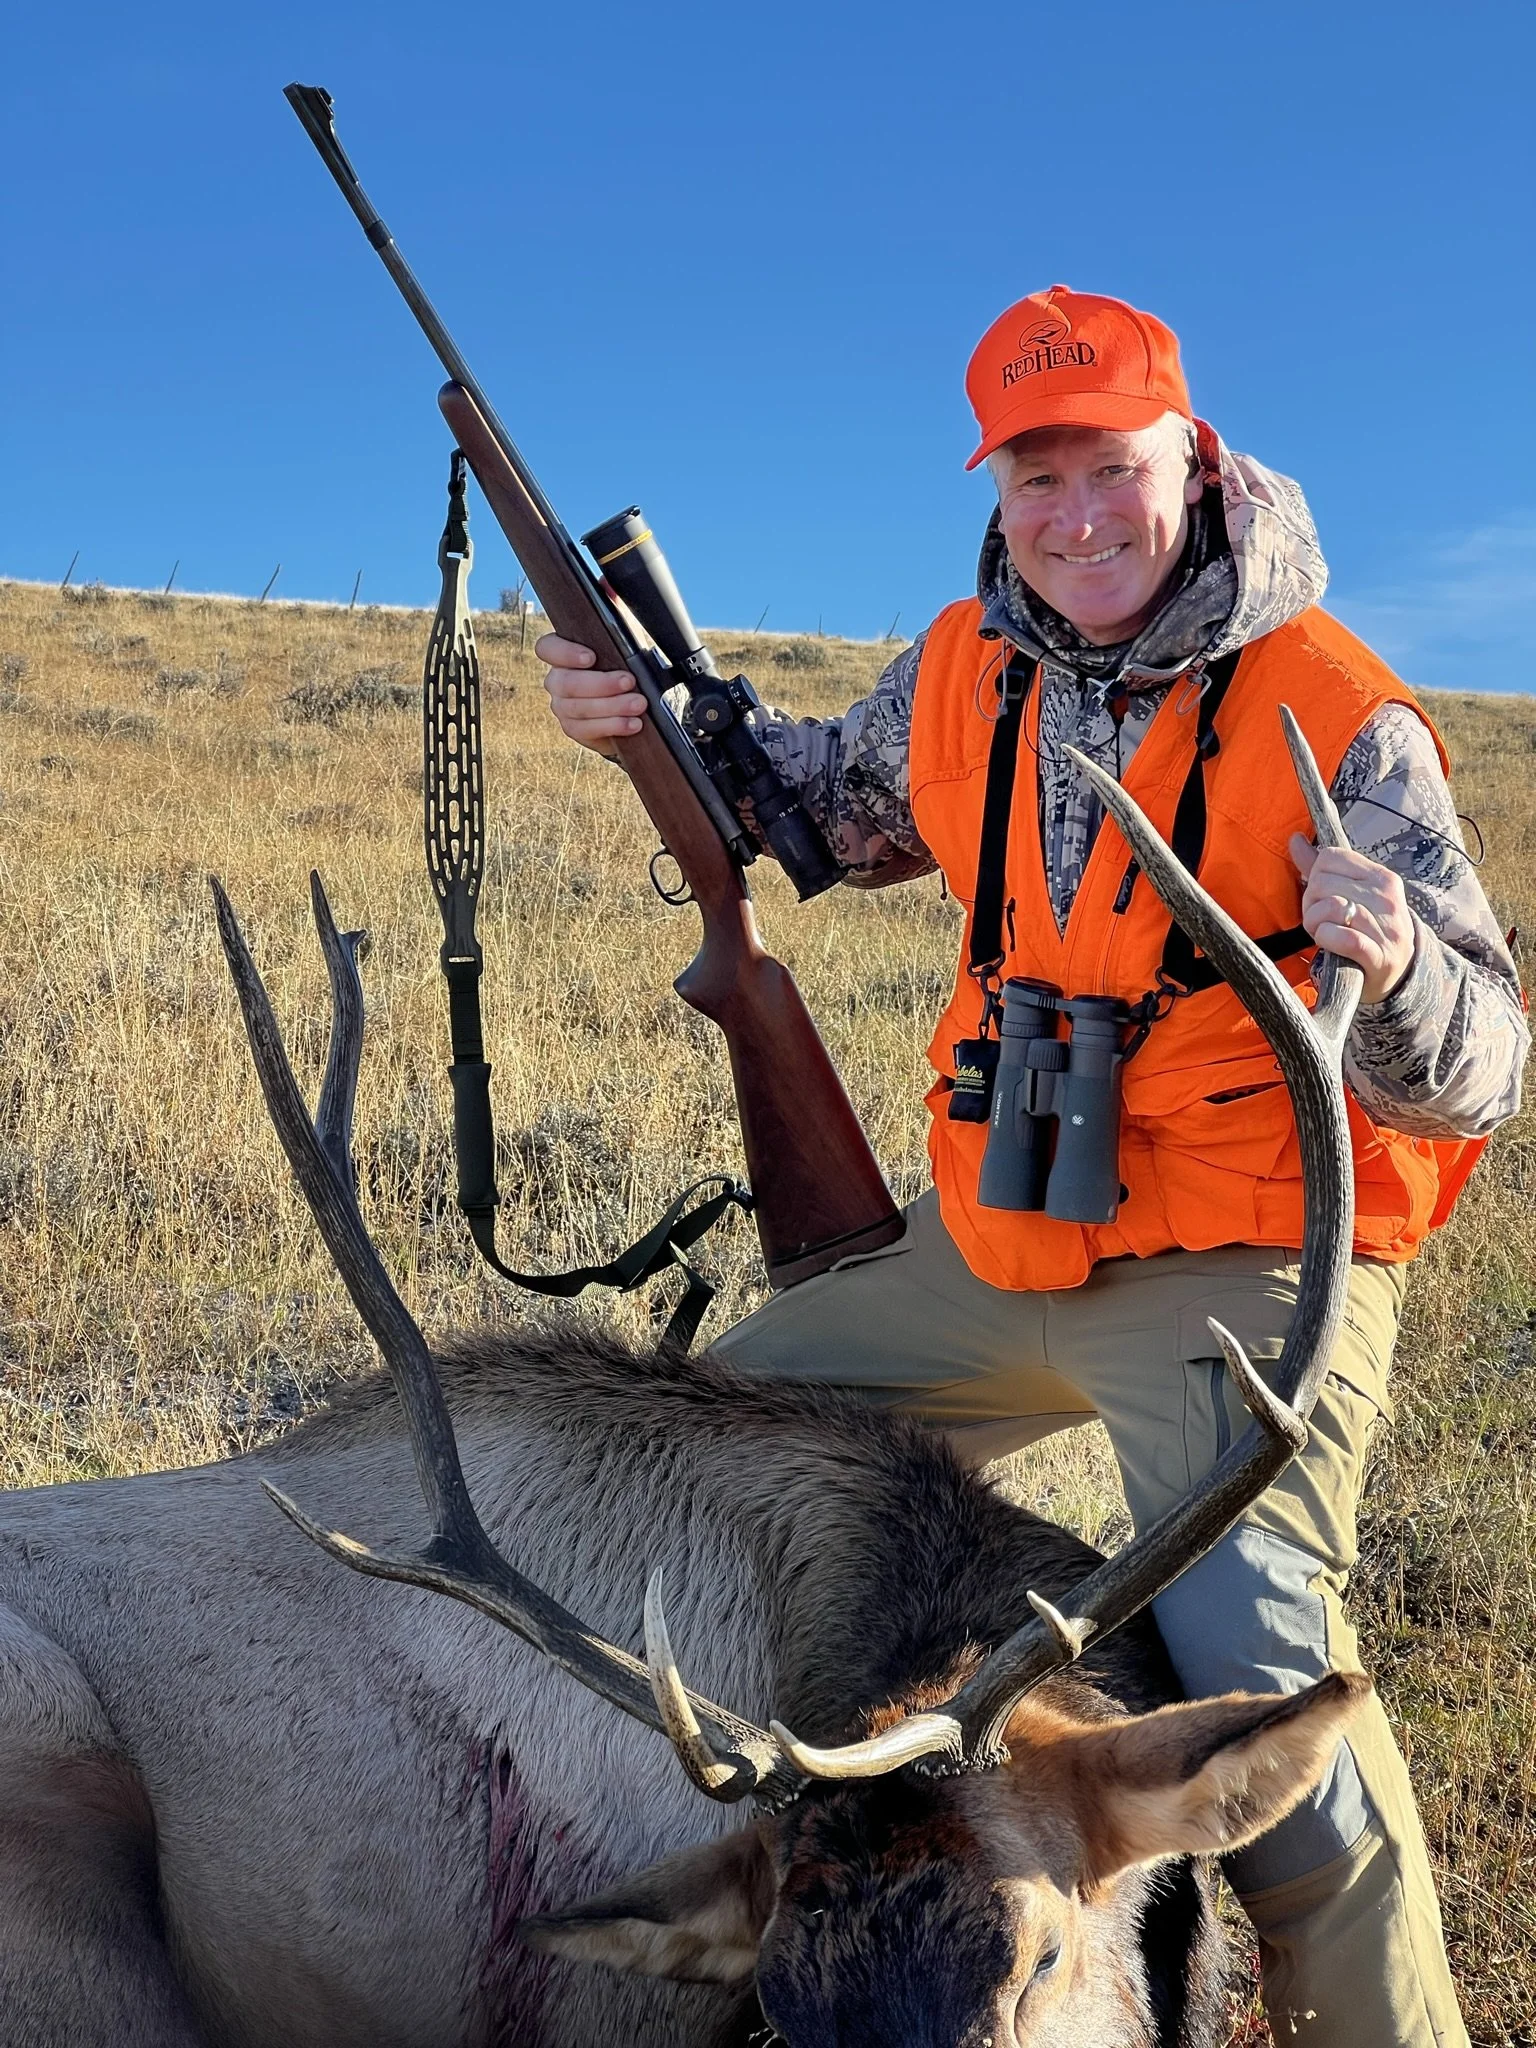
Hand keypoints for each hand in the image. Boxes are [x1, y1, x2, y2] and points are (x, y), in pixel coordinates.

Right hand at [537, 634, 646, 756]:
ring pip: (578, 708)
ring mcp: (561, 706)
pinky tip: (633, 723)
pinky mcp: (573, 728)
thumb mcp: (623, 653)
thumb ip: (620, 647)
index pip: (548, 648)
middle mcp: (556, 680)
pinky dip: (613, 726)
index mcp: (563, 655)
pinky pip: (587, 729)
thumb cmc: (623, 672)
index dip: (565, 653)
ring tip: (638, 704)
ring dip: (613, 706)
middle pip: (566, 682)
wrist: (628, 707)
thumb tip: (631, 650)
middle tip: (629, 682)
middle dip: (601, 683)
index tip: (590, 657)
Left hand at [1288, 836, 1416, 1004]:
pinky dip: (1325, 938)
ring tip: (1324, 932)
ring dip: (1315, 924)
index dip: (1315, 877)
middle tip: (1320, 920)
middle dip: (1310, 904)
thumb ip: (1320, 867)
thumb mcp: (1351, 894)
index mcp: (1381, 877)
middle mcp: (1387, 897)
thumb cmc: (1367, 929)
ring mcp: (1385, 926)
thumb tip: (1294, 839)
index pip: (1330, 857)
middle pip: (1322, 883)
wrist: (1399, 972)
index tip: (1321, 897)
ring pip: (1329, 907)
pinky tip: (1329, 942)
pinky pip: (1339, 936)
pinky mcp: (1377, 954)